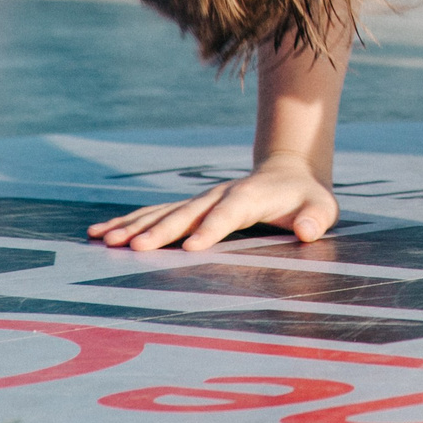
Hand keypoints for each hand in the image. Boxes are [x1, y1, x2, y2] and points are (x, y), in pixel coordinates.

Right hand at [86, 157, 336, 251]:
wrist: (289, 173)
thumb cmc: (307, 200)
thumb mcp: (322, 208)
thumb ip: (316, 218)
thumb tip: (307, 230)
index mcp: (252, 196)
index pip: (230, 212)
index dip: (213, 227)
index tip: (193, 246)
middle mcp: (220, 194)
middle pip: (188, 212)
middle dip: (161, 230)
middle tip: (133, 248)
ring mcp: (201, 199)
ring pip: (164, 212)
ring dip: (134, 226)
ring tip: (103, 240)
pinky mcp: (189, 206)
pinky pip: (155, 213)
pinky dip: (128, 223)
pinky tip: (99, 233)